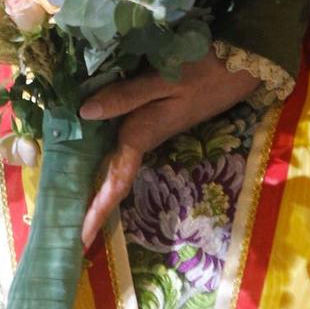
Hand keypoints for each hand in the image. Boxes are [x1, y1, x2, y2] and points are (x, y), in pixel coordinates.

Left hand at [78, 51, 260, 248]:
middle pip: (113, 182)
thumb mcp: (165, 79)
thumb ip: (126, 96)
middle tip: (70, 235)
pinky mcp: (153, 120)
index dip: (97, 210)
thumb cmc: (203, 72)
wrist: (239, 68)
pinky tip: (89, 157)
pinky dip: (105, 159)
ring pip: (116, 166)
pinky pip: (122, 147)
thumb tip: (84, 113)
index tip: (82, 240)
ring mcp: (150, 132)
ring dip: (96, 186)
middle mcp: (144, 140)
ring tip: (73, 206)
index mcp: (142, 135)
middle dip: (91, 208)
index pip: (116, 182)